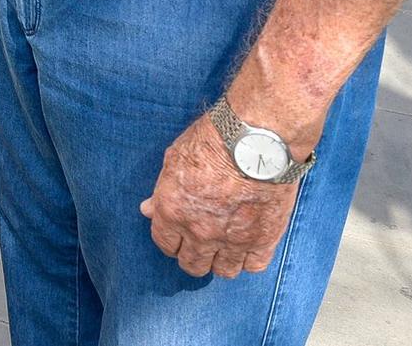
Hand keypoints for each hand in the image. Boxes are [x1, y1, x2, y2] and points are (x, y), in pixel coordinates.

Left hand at [141, 115, 300, 277]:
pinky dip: (250, 259)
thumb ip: (161, 190)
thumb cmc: (212, 141)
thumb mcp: (174, 159)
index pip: (166, 244)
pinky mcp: (263, 240)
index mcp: (172, 212)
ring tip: (226, 246)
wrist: (255, 141)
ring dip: (222, 260)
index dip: (172, 241)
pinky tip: (248, 245)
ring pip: (223, 270)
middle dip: (194, 255)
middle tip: (202, 243)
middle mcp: (199, 232)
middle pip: (192, 264)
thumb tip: (148, 209)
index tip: (179, 236)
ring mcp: (232, 240)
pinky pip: (254, 266)